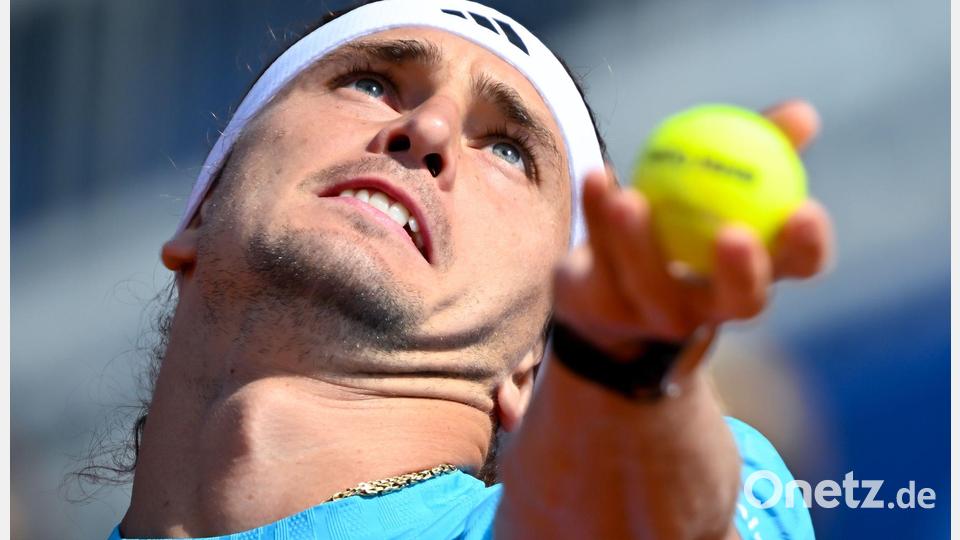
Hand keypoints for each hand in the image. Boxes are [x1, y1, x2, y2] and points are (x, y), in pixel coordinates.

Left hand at [553, 100, 833, 364]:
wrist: (609, 288)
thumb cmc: (686, 224)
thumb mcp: (724, 186)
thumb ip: (762, 150)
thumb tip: (802, 114)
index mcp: (754, 277)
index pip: (799, 269)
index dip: (808, 247)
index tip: (805, 209)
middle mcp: (712, 310)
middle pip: (741, 301)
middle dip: (743, 273)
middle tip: (733, 232)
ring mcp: (656, 316)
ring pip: (650, 283)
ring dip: (638, 240)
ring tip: (629, 199)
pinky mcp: (604, 308)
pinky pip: (598, 257)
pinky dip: (594, 212)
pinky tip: (596, 176)